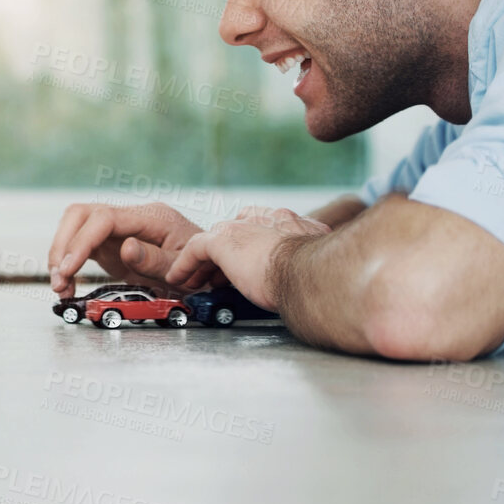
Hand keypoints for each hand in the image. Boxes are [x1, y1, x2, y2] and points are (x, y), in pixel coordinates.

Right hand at [48, 202, 204, 297]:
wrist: (207, 271)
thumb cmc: (200, 269)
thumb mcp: (184, 269)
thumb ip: (155, 259)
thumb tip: (126, 247)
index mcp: (151, 217)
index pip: (104, 218)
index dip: (82, 241)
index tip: (69, 268)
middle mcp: (130, 217)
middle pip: (81, 214)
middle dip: (63, 245)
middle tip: (60, 278)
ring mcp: (118, 228)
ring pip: (75, 226)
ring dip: (62, 254)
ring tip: (61, 286)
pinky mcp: (110, 243)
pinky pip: (81, 245)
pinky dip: (70, 264)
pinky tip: (68, 285)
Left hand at [163, 206, 331, 309]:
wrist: (315, 274)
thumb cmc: (324, 278)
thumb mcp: (320, 266)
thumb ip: (313, 266)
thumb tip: (323, 284)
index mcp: (295, 223)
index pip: (264, 224)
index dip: (251, 243)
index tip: (246, 262)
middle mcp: (270, 218)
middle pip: (237, 230)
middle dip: (226, 253)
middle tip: (218, 276)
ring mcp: (246, 227)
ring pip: (215, 240)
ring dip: (204, 262)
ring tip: (197, 280)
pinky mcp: (224, 240)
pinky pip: (195, 249)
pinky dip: (185, 264)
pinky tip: (178, 278)